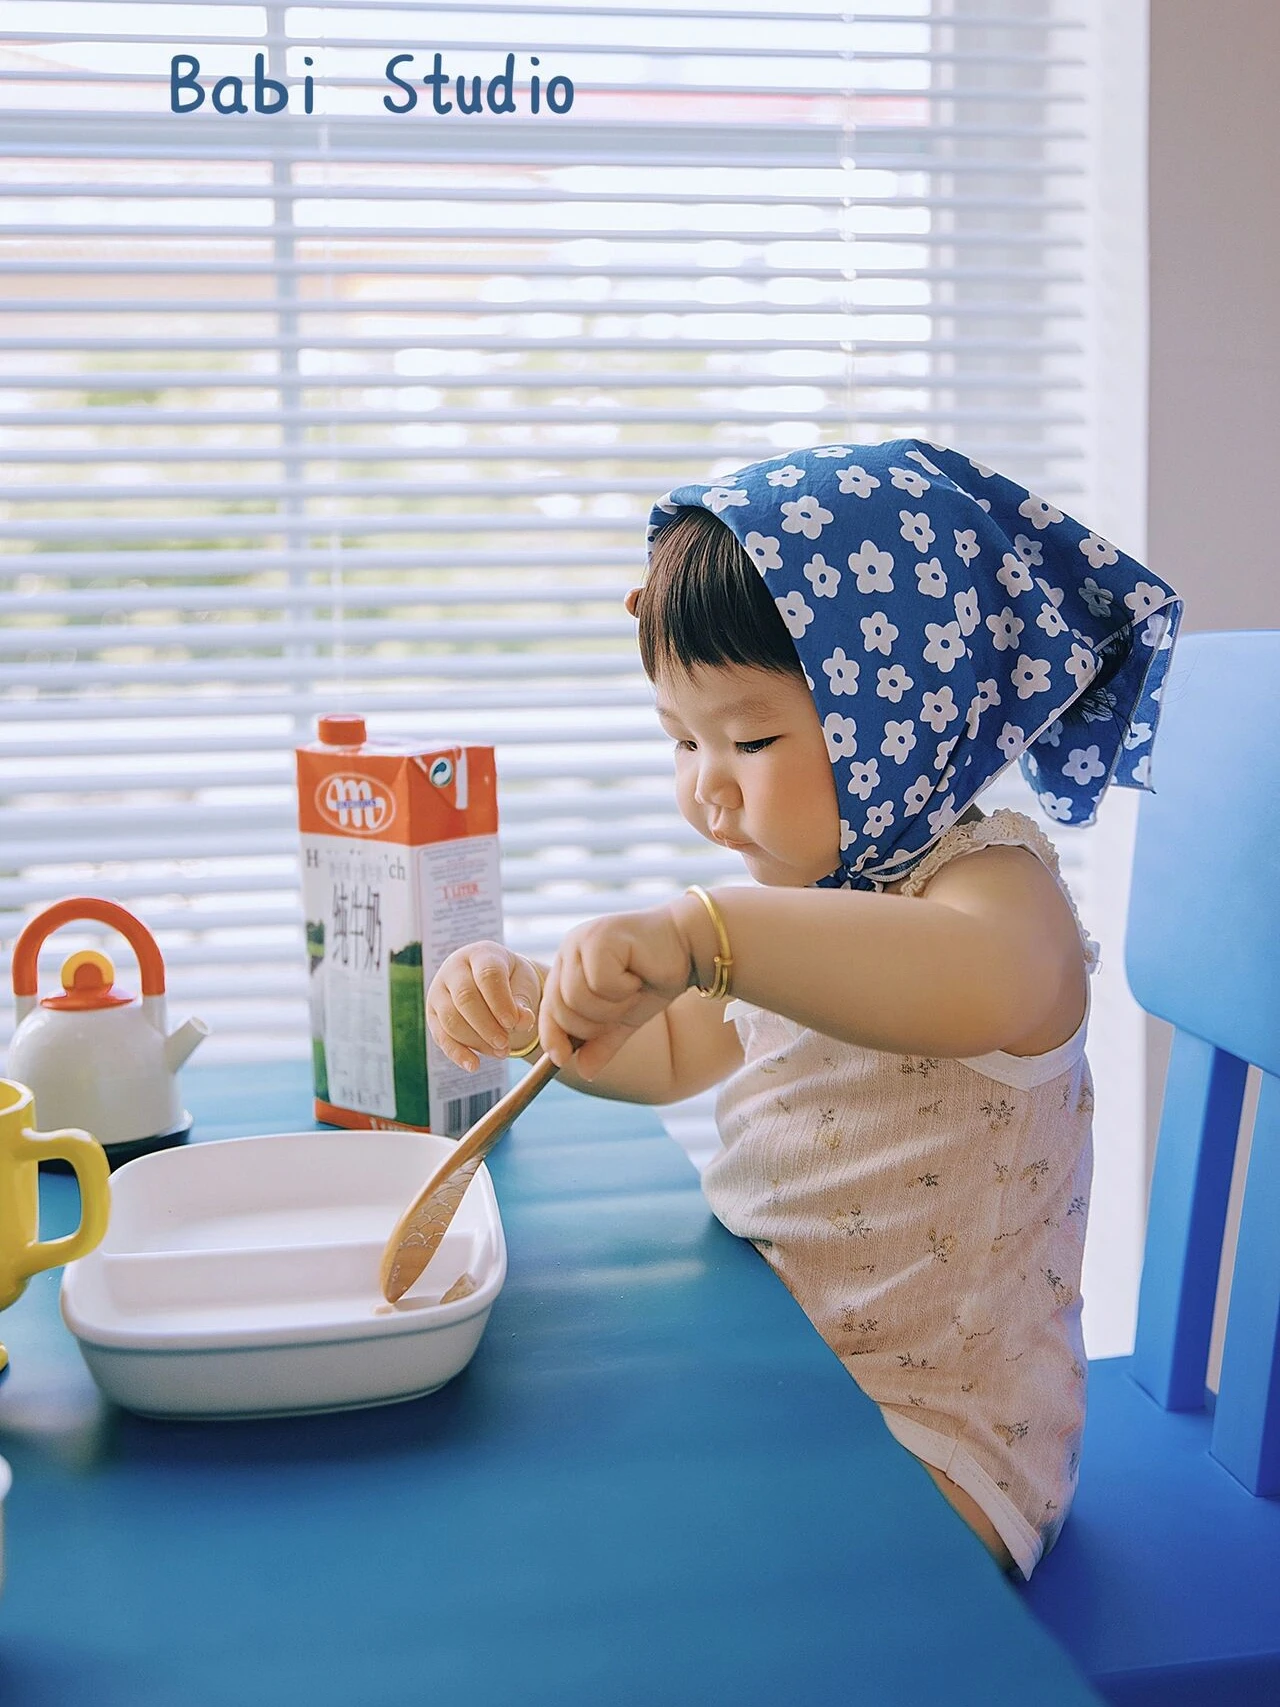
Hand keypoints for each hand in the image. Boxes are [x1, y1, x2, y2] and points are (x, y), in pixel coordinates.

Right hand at [427, 942, 542, 1072]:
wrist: (493, 982)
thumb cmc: (511, 981)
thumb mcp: (522, 985)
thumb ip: (523, 1001)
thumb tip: (523, 1021)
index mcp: (481, 954)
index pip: (487, 975)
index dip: (500, 1001)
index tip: (514, 1023)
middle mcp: (454, 968)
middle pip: (465, 998)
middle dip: (486, 1026)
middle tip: (505, 1045)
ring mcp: (439, 990)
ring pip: (451, 1019)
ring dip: (476, 1041)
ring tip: (501, 1053)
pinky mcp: (432, 1013)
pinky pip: (440, 1036)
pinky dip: (457, 1053)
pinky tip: (474, 1066)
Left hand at [538, 903, 691, 1079]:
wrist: (688, 945)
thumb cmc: (655, 976)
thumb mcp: (624, 1017)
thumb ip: (602, 1042)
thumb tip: (584, 1072)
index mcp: (570, 964)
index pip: (549, 1006)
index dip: (552, 1035)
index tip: (561, 1059)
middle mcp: (571, 949)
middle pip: (560, 1006)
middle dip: (592, 1023)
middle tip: (621, 1011)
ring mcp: (584, 940)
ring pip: (577, 997)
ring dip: (611, 1006)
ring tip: (632, 991)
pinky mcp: (601, 937)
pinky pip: (599, 982)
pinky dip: (622, 989)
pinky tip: (637, 975)